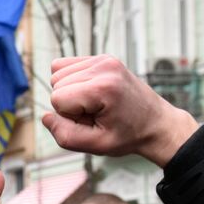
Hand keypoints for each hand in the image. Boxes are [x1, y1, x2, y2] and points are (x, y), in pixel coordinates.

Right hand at [40, 55, 198, 166]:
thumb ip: (65, 135)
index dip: (69, 116)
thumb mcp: (97, 145)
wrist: (157, 124)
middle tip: (95, 114)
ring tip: (95, 104)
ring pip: (58, 73)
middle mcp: (103, 67)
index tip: (92, 122)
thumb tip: (46, 117)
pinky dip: (72, 80)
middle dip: (69, 103)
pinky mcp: (103, 58)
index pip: (57, 99)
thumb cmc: (129, 136)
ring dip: (70, 92)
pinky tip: (91, 93)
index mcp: (103, 87)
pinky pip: (67, 65)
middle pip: (56, 84)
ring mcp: (104, 59)